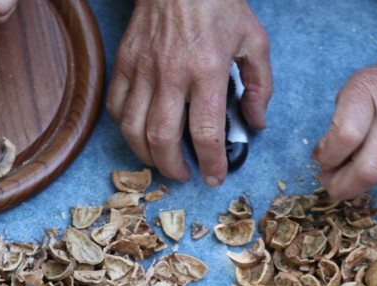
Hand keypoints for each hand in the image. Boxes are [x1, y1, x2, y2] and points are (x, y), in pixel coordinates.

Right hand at [107, 0, 271, 185]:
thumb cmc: (218, 3)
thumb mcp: (254, 40)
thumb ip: (260, 85)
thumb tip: (257, 122)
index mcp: (207, 70)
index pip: (206, 132)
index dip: (211, 162)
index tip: (215, 176)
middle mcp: (171, 73)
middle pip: (162, 139)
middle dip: (173, 168)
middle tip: (185, 175)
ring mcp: (143, 68)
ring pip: (133, 128)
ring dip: (146, 155)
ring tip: (161, 162)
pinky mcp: (124, 61)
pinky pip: (116, 106)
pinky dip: (126, 128)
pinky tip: (141, 133)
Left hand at [313, 45, 376, 200]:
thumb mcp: (361, 83)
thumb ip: (341, 118)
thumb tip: (325, 158)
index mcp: (370, 92)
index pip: (344, 137)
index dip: (326, 156)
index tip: (321, 157)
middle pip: (364, 172)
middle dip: (338, 185)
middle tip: (328, 180)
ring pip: (376, 181)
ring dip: (355, 181)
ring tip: (350, 166)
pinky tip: (376, 159)